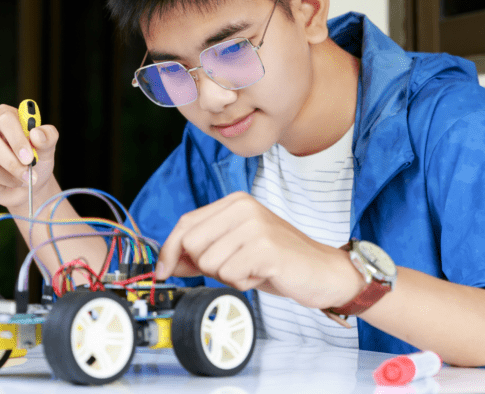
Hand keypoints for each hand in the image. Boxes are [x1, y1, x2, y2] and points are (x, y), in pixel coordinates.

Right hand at [0, 104, 58, 208]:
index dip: (17, 140)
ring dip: (10, 180)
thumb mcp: (47, 148)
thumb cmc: (35, 159)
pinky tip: (4, 184)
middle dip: (12, 164)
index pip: (5, 120)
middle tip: (29, 177)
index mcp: (2, 114)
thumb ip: (48, 137)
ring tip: (20, 180)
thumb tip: (36, 135)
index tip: (29, 158)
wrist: (25, 181)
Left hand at [154, 192, 363, 308]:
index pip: (185, 223)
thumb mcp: (234, 251)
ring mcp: (254, 225)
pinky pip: (230, 275)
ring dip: (228, 276)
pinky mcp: (264, 247)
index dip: (170, 249)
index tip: (162, 270)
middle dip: (206, 267)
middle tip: (236, 267)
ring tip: (253, 269)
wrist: (324, 272)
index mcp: (233, 202)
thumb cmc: (278, 262)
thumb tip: (166, 263)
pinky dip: (243, 284)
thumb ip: (201, 252)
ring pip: (209, 263)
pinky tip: (262, 275)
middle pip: (192, 244)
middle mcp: (242, 207)